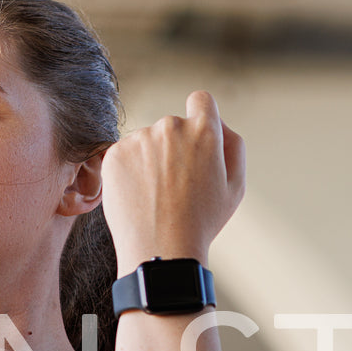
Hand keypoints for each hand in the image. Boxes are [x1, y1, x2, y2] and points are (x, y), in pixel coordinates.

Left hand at [101, 91, 243, 269]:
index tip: (195, 140)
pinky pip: (125, 155)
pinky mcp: (115, 153)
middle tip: (177, 187)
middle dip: (175, 148)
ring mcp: (139, 138)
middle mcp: (170, 126)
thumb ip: (233, 144)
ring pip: (146, 142)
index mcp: (204, 130)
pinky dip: (130, 172)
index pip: (201, 101)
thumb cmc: (202, 222)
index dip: (200, 118)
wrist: (161, 249)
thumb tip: (218, 122)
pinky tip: (139, 196)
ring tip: (156, 197)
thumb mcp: (236, 186)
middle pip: (172, 127)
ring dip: (150, 160)